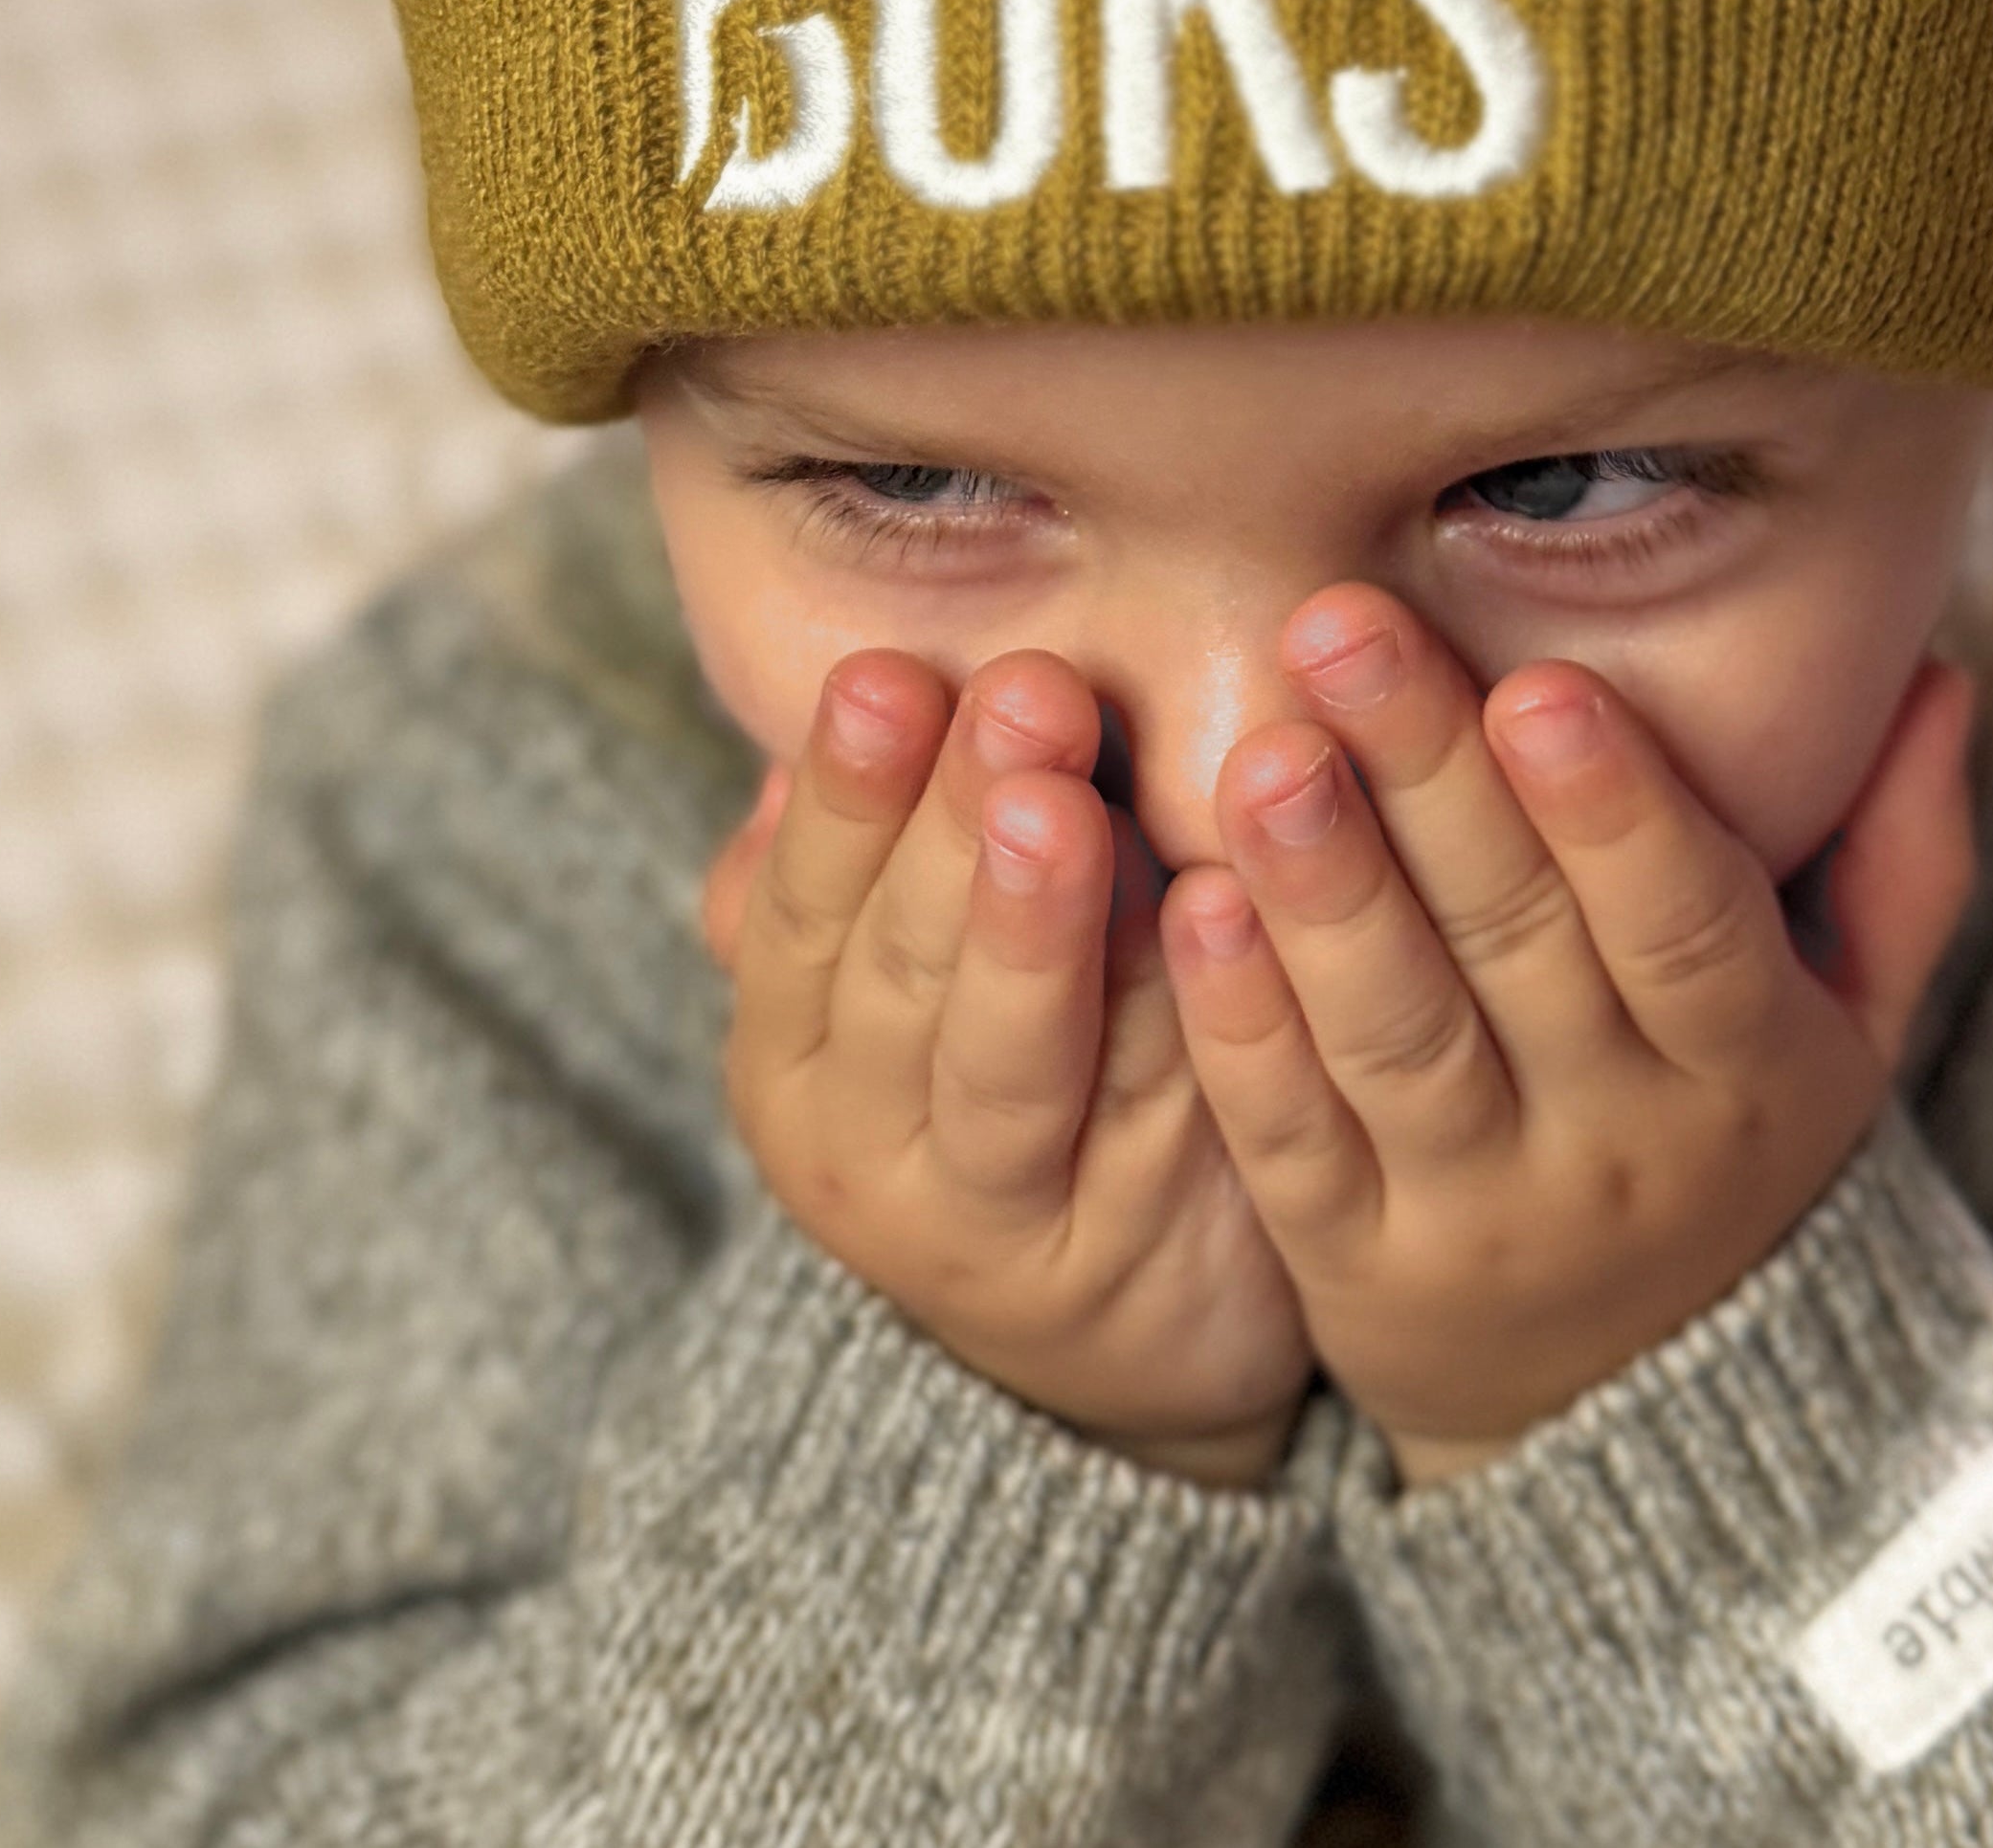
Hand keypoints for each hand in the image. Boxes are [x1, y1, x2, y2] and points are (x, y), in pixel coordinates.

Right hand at [704, 646, 1314, 1486]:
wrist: (1122, 1320)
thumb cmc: (1007, 1075)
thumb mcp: (892, 982)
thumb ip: (854, 872)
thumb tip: (780, 769)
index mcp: (788, 1055)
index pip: (800, 914)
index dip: (845, 796)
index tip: (886, 672)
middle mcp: (863, 1150)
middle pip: (903, 977)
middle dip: (955, 825)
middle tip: (1018, 694)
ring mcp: (988, 1224)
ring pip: (1009, 1067)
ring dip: (1037, 933)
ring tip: (1071, 812)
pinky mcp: (1121, 1262)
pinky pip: (1150, 1122)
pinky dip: (1174, 1021)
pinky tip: (1212, 918)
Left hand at [1158, 597, 1974, 1485]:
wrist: (1644, 1431)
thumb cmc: (1739, 1148)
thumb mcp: (1859, 1029)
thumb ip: (1900, 856)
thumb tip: (1944, 672)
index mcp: (1750, 1066)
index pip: (1686, 926)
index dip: (1616, 811)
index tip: (1540, 684)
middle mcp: (1619, 1144)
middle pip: (1520, 945)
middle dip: (1430, 775)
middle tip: (1341, 624)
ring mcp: (1480, 1213)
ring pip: (1398, 1038)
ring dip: (1326, 890)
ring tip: (1265, 754)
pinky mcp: (1354, 1270)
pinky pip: (1291, 1142)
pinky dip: (1242, 1026)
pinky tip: (1192, 908)